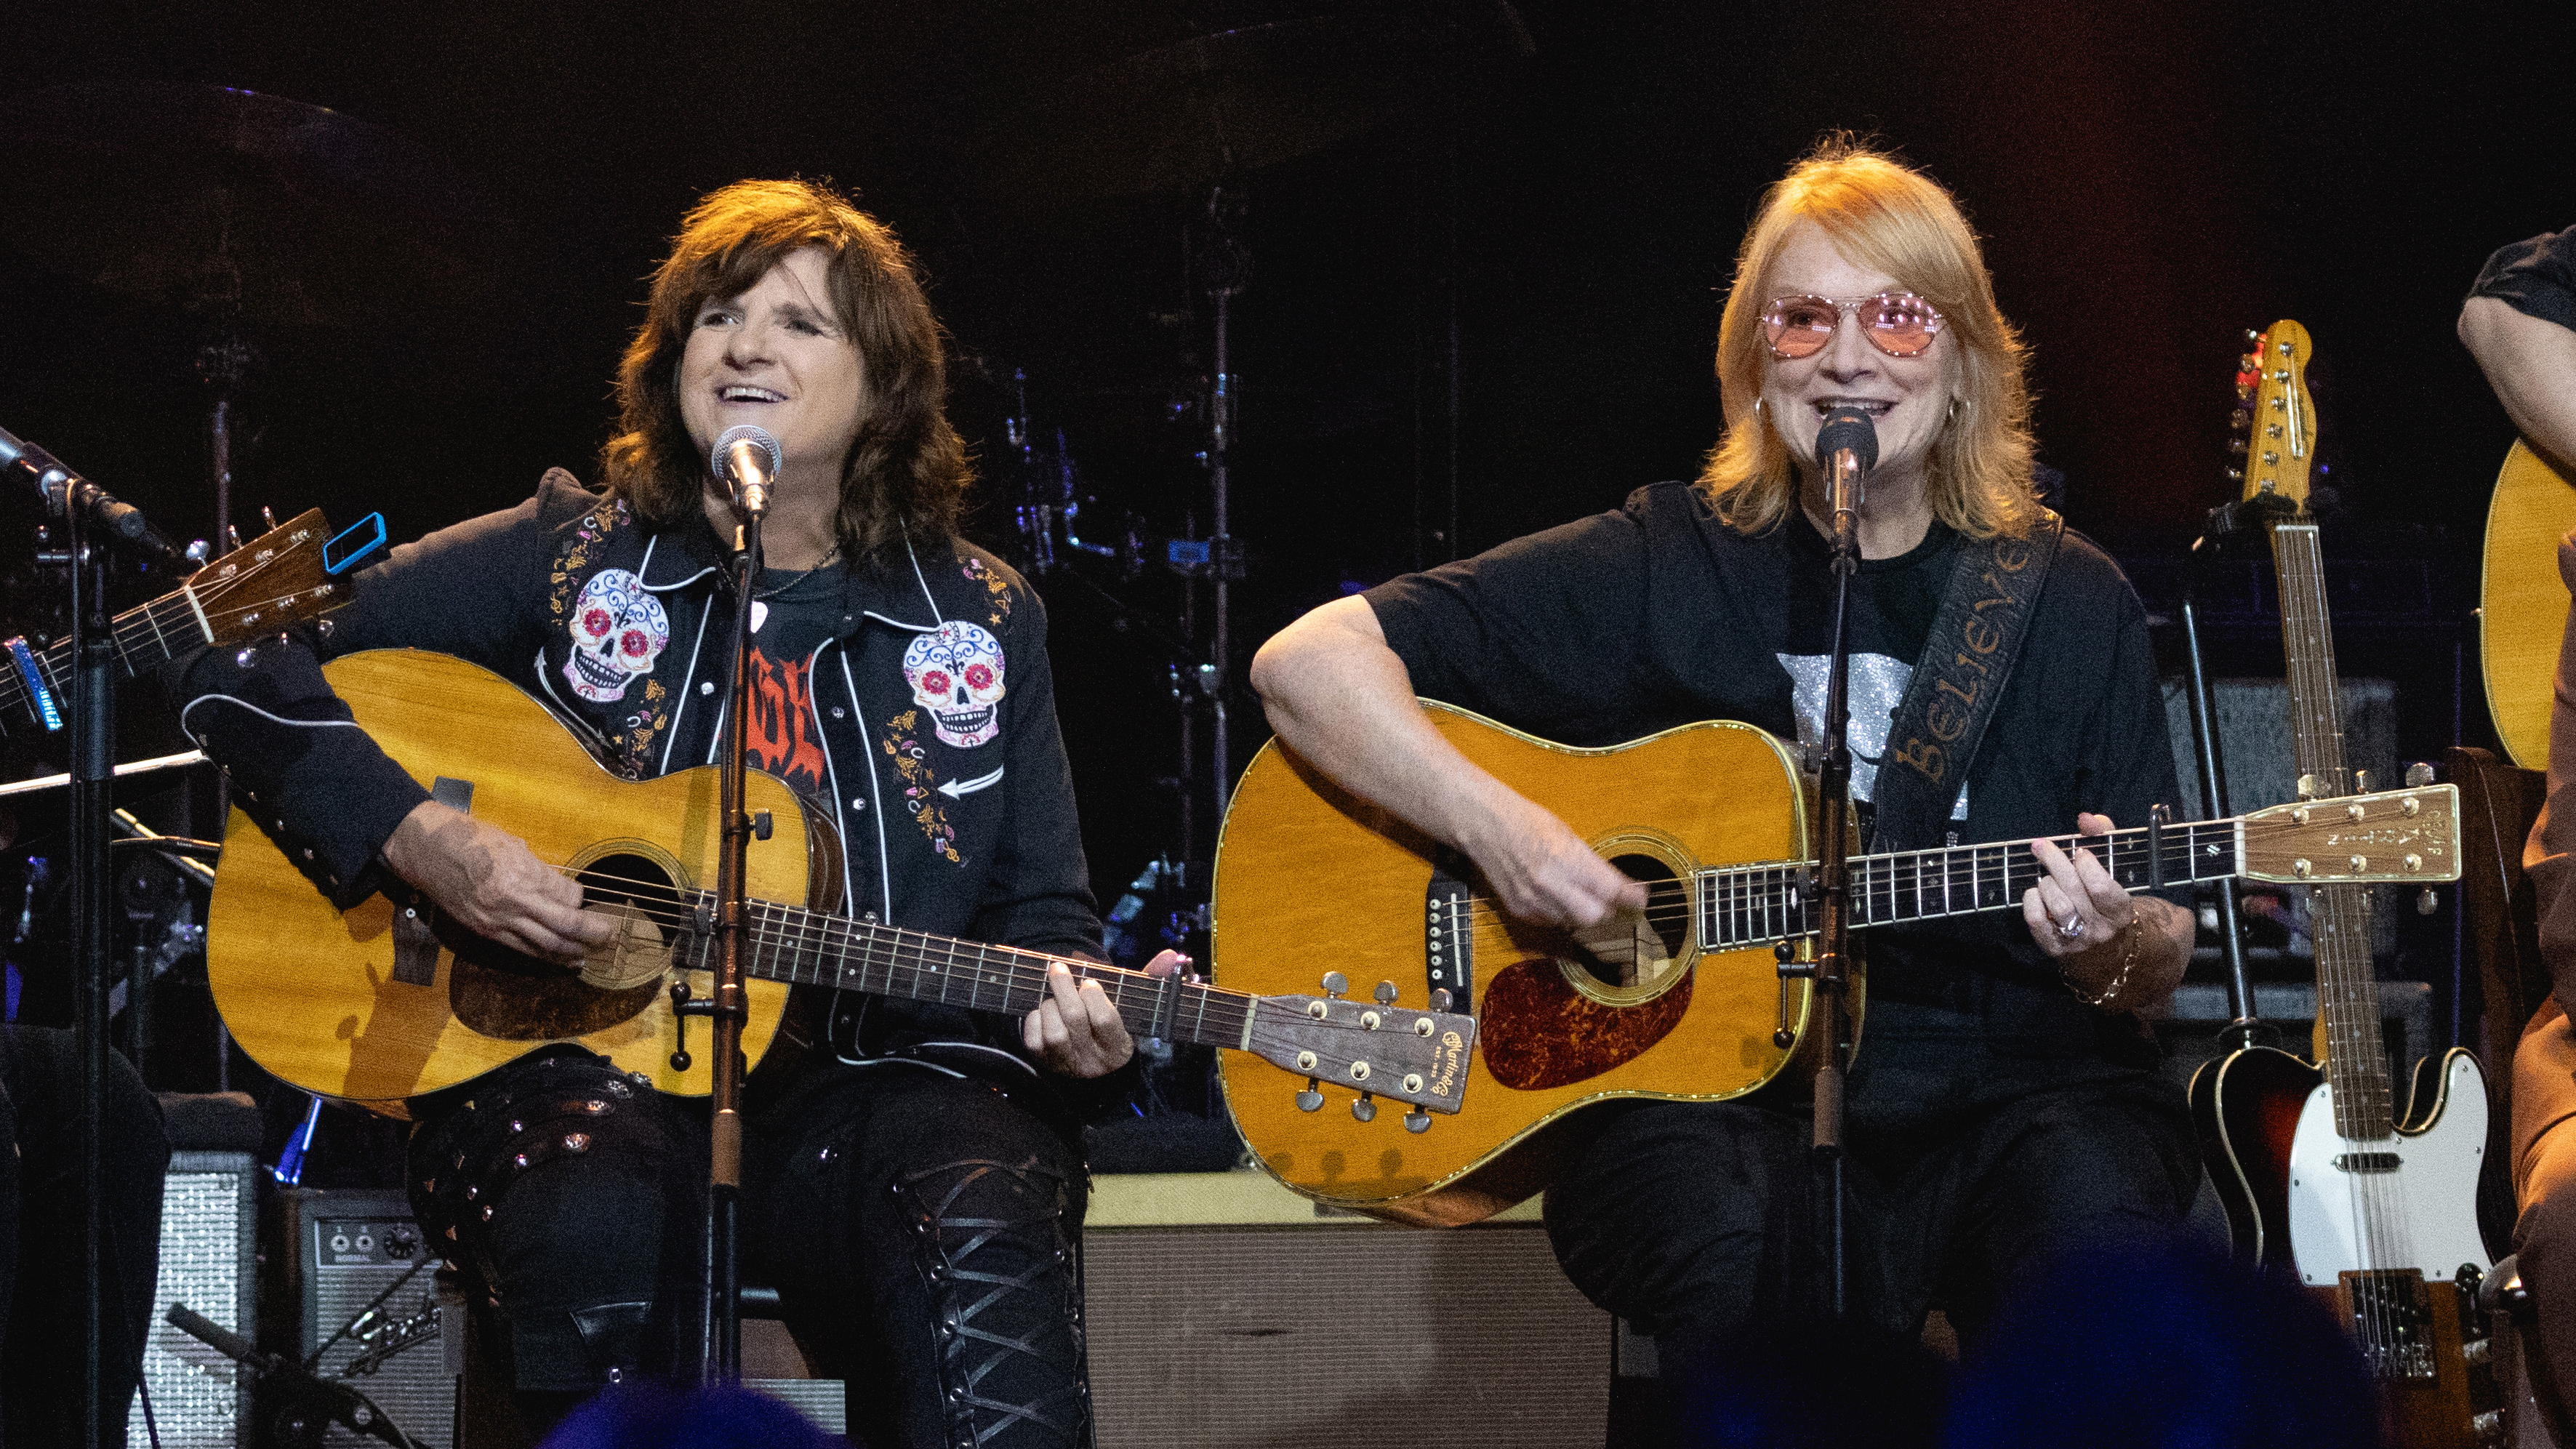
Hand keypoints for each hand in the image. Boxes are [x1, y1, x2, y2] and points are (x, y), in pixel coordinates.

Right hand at [381, 799, 614, 965]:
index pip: (567, 896)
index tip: (586, 898)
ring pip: (543, 946)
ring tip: (588, 954)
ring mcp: (497, 921)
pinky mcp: (485, 931)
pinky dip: (543, 956)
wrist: (425, 850)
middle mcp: (513, 903)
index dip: (582, 899)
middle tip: (608, 936)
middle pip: (563, 927)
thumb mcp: (513, 843)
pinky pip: (521, 949)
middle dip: (590, 934)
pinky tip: (558, 959)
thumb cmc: (470, 837)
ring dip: (570, 953)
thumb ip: (538, 869)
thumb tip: (559, 887)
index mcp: (523, 874)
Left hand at [1022, 949, 1185, 1078]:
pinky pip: (1033, 1039)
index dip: (1094, 997)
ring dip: (1049, 1005)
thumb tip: (1170, 954)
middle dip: (1064, 988)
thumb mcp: (1133, 1009)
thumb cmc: (1113, 1026)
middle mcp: (1093, 1061)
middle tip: (1058, 967)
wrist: (1093, 1068)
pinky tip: (1044, 1013)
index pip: (1104, 1020)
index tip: (1090, 982)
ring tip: (1054, 996)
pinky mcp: (1043, 1063)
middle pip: (1074, 1019)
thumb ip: (1151, 979)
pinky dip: (1035, 1020)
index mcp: (1118, 1048)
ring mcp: (1066, 1064)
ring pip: (1053, 1030)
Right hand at [1459, 794, 1647, 929]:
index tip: (1640, 897)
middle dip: (1609, 911)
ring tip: (1586, 897)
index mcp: (1566, 858)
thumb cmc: (1528, 821)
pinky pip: (1551, 922)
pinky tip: (1560, 898)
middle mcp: (1550, 883)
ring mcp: (1533, 900)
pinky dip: (1561, 914)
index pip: (1611, 890)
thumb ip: (1591, 863)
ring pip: (1574, 923)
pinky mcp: (1520, 910)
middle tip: (1614, 901)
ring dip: (1585, 913)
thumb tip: (1618, 885)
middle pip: (1595, 916)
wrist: (1485, 826)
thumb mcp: (1568, 833)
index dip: (1631, 897)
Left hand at [2021, 812, 2133, 959]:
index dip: (2086, 865)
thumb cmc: (2103, 896)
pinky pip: (2037, 921)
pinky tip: (2035, 893)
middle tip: (2042, 846)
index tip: (2079, 852)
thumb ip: (2103, 837)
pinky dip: (2031, 901)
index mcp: (2120, 911)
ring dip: (2046, 883)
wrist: (2102, 944)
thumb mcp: (2111, 865)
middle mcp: (2101, 928)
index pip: (2101, 886)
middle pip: (2073, 890)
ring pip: (2056, 905)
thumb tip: (2086, 819)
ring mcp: (2077, 940)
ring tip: (2047, 877)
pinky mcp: (2053, 946)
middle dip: (2054, 862)